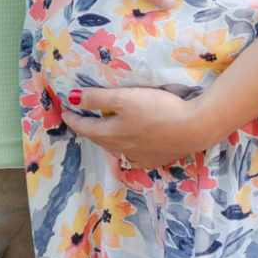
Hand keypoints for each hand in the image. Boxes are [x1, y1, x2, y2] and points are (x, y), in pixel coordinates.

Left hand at [61, 82, 221, 168]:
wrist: (193, 128)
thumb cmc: (158, 109)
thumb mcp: (124, 97)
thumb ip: (96, 98)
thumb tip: (71, 98)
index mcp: (110, 134)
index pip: (84, 127)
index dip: (72, 118)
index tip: (64, 110)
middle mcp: (121, 150)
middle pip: (99, 139)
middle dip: (88, 128)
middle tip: (82, 118)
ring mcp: (139, 157)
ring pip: (116, 148)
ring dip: (106, 138)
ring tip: (104, 129)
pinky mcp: (155, 159)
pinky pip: (133, 156)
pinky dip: (126, 148)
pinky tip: (131, 144)